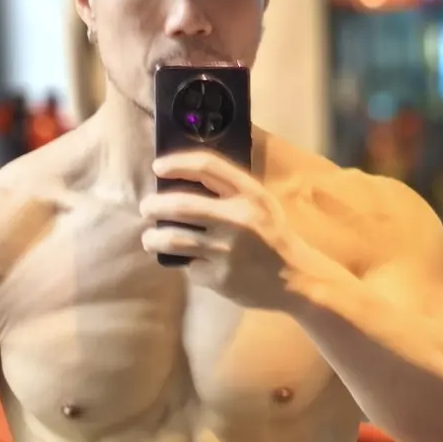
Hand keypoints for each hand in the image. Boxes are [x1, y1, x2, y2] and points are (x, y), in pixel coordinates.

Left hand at [141, 151, 310, 308]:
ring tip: (149, 239)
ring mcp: (226, 250)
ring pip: (173, 239)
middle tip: (146, 208)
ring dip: (153, 238)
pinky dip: (185, 264)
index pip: (205, 167)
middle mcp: (237, 219)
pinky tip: (191, 263)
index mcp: (249, 194)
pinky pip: (189, 267)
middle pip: (179, 205)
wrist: (295, 277)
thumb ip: (230, 189)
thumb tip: (182, 178)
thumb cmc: (272, 235)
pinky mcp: (219, 277)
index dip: (176, 164)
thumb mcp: (261, 202)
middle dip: (153, 205)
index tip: (158, 168)